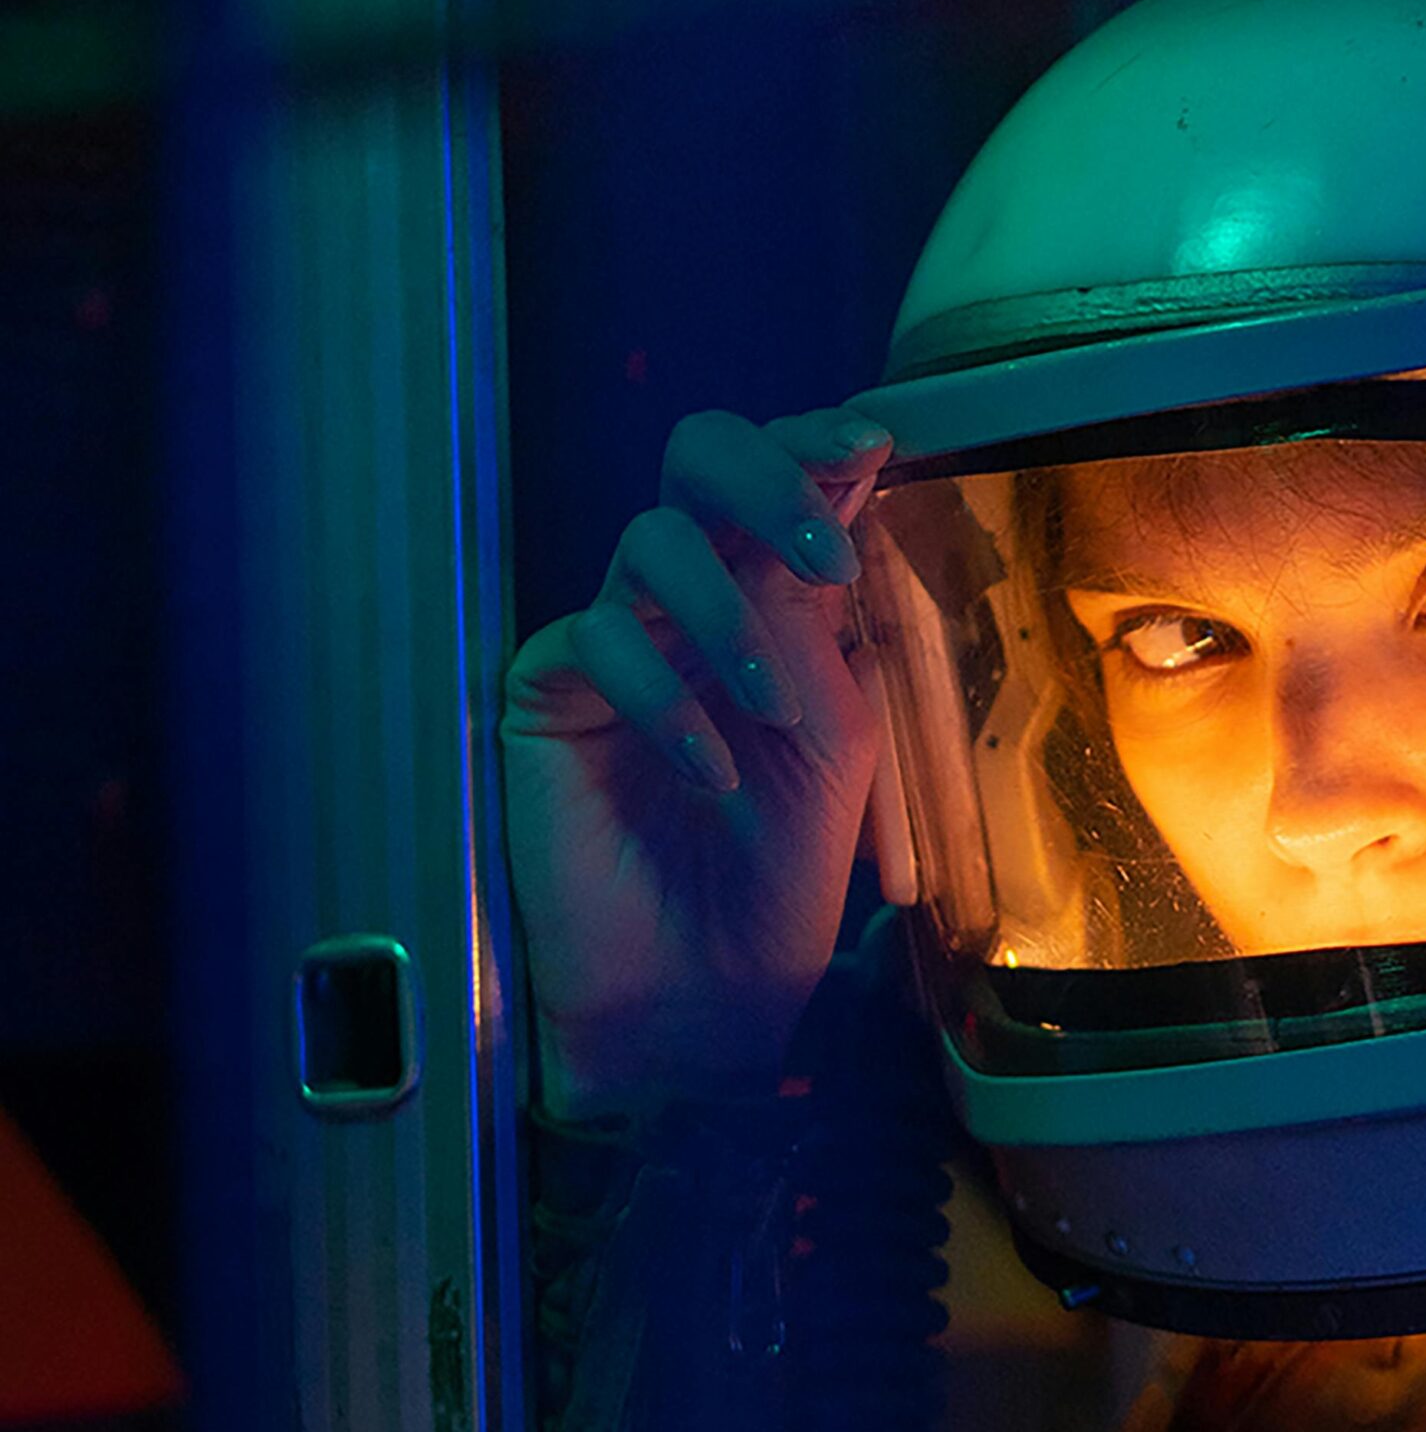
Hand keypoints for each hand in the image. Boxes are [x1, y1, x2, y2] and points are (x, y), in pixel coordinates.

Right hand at [500, 404, 914, 1117]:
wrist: (702, 990)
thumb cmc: (782, 873)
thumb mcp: (838, 746)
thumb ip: (829, 629)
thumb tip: (820, 514)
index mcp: (780, 602)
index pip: (789, 486)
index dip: (818, 446)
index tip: (870, 441)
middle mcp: (697, 601)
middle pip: (696, 461)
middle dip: (760, 476)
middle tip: (815, 546)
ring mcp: (620, 639)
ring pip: (650, 540)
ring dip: (725, 613)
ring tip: (774, 711)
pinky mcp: (549, 690)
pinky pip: (595, 639)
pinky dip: (663, 701)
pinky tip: (708, 774)